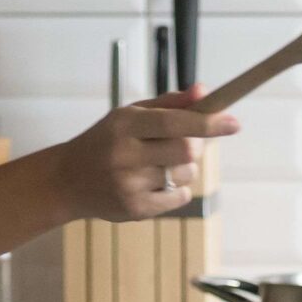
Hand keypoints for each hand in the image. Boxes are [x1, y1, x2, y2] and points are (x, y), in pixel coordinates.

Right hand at [50, 88, 236, 221]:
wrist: (66, 181)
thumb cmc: (106, 141)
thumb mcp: (129, 115)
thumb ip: (170, 103)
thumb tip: (205, 91)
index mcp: (124, 125)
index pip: (174, 122)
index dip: (208, 123)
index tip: (234, 123)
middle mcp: (125, 155)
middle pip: (187, 152)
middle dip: (195, 146)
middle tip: (185, 143)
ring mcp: (129, 185)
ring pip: (186, 175)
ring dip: (185, 168)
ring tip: (159, 165)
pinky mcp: (135, 209)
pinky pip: (180, 197)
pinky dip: (177, 189)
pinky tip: (154, 183)